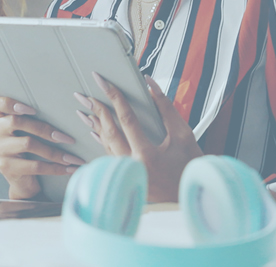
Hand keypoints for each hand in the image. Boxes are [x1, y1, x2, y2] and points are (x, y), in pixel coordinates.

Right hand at [0, 93, 84, 199]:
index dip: (7, 102)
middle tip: (67, 138)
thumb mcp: (28, 131)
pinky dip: (55, 167)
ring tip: (71, 157)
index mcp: (0, 118)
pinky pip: (34, 165)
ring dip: (54, 152)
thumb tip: (64, 109)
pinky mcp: (6, 167)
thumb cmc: (31, 150)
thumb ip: (34, 118)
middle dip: (45, 129)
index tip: (31, 108)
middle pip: (16, 121)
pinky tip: (69, 168)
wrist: (24, 181)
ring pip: (27, 143)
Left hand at [80, 74, 201, 202]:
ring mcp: (127, 174)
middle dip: (97, 111)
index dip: (115, 98)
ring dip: (96, 125)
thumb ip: (166, 108)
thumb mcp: (183, 134)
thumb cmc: (189, 165)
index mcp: (147, 155)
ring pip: (106, 145)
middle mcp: (133, 166)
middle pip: (109, 133)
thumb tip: (151, 85)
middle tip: (86, 96)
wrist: (188, 194)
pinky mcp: (126, 177)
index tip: (103, 82)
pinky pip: (110, 155)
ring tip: (86, 109)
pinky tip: (95, 130)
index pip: (127, 120)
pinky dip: (102, 141)